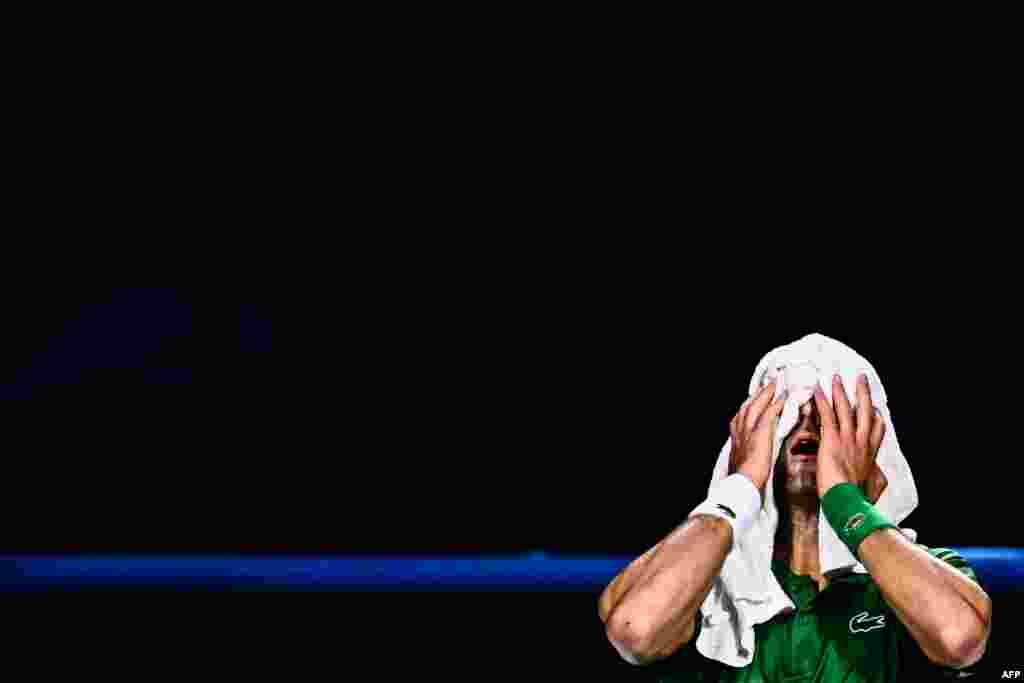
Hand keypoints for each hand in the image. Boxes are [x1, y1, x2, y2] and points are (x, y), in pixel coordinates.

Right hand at [728, 382, 787, 493]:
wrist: (744, 480)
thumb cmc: (744, 476)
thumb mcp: (742, 462)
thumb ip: (747, 453)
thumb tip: (751, 454)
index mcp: (736, 437)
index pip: (741, 416)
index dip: (749, 407)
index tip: (754, 400)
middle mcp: (740, 429)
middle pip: (747, 406)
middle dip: (756, 395)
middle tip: (766, 386)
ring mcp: (749, 428)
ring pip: (756, 405)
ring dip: (765, 394)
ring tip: (774, 386)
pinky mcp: (760, 431)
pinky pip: (769, 412)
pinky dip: (775, 404)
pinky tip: (782, 399)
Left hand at [812, 374, 886, 499]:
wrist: (848, 502)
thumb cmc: (859, 499)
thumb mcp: (874, 489)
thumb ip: (876, 479)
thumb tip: (878, 477)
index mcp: (870, 454)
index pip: (877, 430)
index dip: (876, 417)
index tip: (875, 408)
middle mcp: (861, 442)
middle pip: (865, 411)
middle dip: (862, 393)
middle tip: (860, 378)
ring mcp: (847, 439)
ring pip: (845, 409)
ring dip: (840, 391)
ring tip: (836, 377)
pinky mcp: (832, 440)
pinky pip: (827, 415)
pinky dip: (822, 402)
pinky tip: (817, 391)